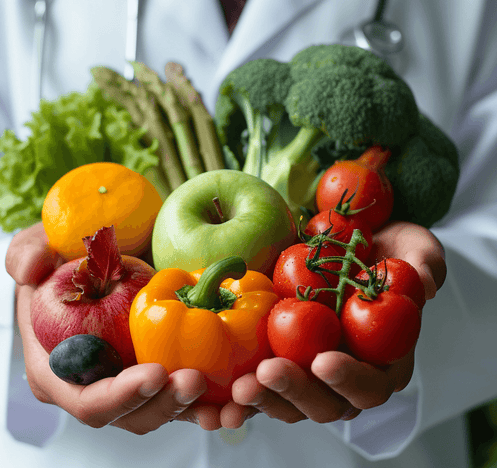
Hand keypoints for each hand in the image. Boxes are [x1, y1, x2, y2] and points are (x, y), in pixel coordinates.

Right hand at [7, 223, 221, 432]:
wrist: (94, 261)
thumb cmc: (62, 259)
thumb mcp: (35, 246)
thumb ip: (27, 254)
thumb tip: (32, 270)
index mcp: (61, 370)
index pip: (87, 400)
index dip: (119, 395)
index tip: (154, 373)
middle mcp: (99, 385)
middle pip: (133, 415)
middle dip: (165, 404)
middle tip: (197, 379)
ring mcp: (133, 380)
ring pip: (167, 409)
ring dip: (198, 407)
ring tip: (231, 394)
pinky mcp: (161, 368)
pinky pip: (188, 391)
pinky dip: (217, 395)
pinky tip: (242, 387)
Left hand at [221, 221, 445, 428]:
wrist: (347, 240)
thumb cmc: (385, 248)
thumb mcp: (412, 247)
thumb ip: (424, 264)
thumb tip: (423, 285)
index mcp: (383, 361)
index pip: (372, 385)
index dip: (350, 380)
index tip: (323, 361)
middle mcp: (345, 373)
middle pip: (325, 404)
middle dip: (295, 393)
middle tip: (267, 374)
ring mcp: (308, 368)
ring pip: (287, 401)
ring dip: (262, 400)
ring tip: (238, 388)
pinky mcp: (278, 355)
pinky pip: (259, 381)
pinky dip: (241, 389)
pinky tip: (218, 386)